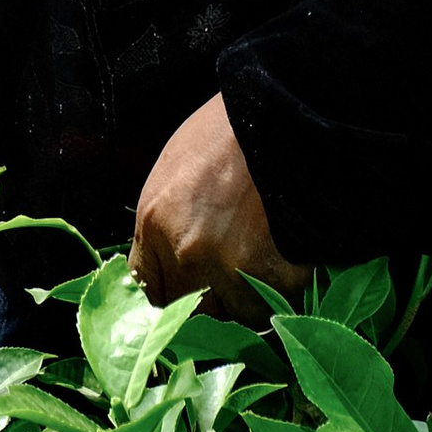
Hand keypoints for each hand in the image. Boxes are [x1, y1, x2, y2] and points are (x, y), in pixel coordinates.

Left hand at [131, 94, 306, 315]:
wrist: (283, 114)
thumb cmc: (228, 134)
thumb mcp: (174, 172)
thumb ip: (164, 227)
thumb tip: (166, 268)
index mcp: (157, 225)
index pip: (148, 292)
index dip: (169, 291)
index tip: (183, 290)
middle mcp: (189, 255)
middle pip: (187, 312)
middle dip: (206, 298)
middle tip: (228, 273)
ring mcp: (234, 270)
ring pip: (233, 316)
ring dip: (245, 299)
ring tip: (260, 258)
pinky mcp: (278, 278)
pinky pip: (274, 306)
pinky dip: (280, 290)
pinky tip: (283, 255)